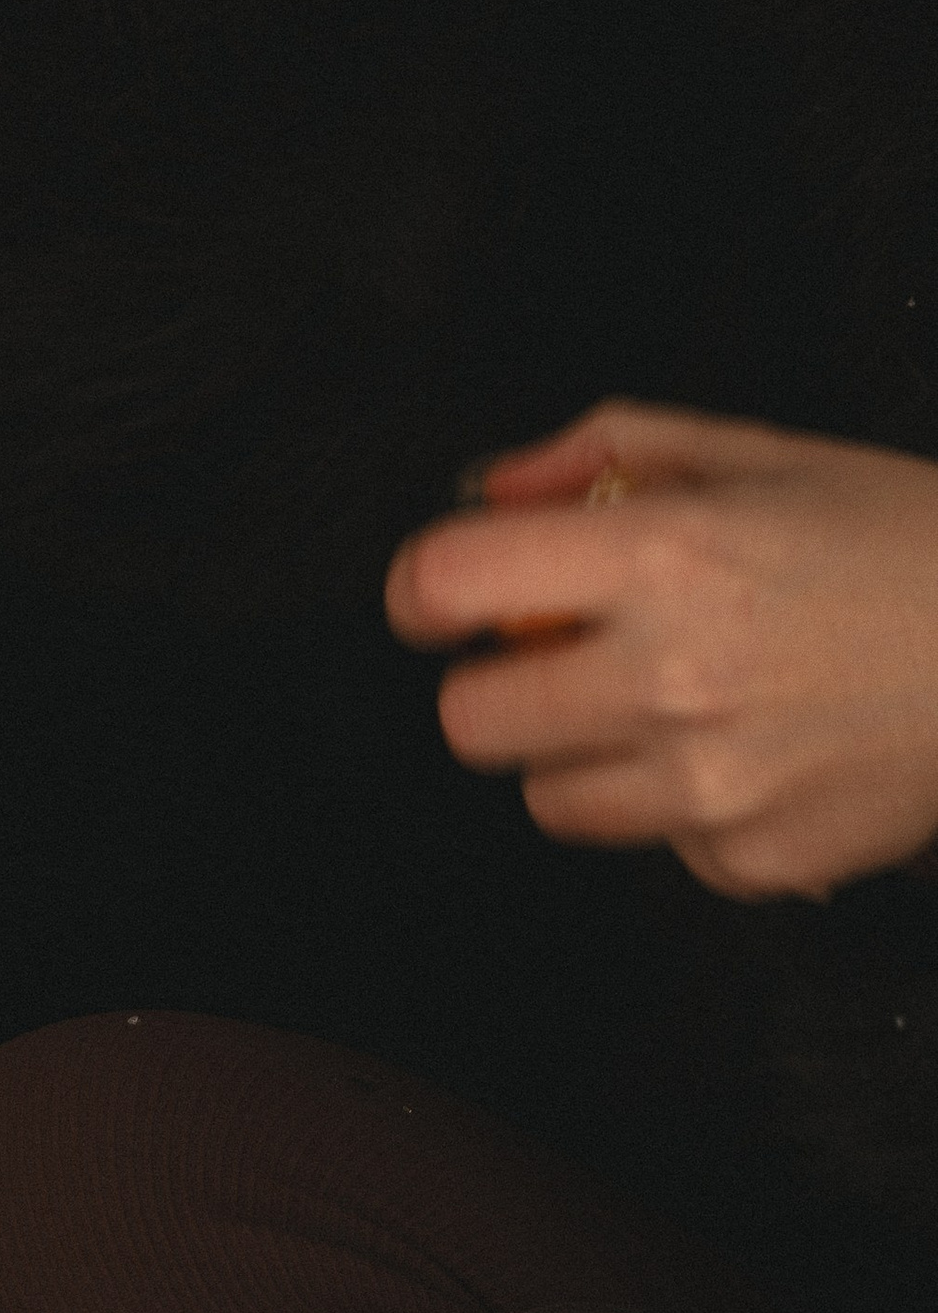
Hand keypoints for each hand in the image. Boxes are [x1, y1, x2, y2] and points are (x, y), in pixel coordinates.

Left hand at [385, 401, 937, 900]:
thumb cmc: (908, 545)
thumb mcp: (756, 450)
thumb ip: (603, 453)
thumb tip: (490, 487)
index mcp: (661, 559)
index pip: (447, 585)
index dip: (424, 590)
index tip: (439, 597)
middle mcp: (671, 679)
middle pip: (470, 720)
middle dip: (499, 682)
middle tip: (562, 655)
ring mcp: (710, 786)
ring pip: (546, 797)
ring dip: (582, 751)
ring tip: (670, 703)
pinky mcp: (753, 862)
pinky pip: (653, 845)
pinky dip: (681, 807)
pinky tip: (752, 750)